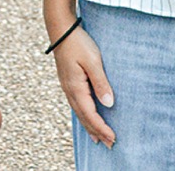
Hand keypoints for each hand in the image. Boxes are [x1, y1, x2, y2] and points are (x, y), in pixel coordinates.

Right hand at [51, 25, 115, 148]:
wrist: (61, 29)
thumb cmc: (78, 43)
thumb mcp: (93, 60)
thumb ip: (101, 82)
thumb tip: (109, 104)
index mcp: (76, 88)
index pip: (90, 114)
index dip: (102, 128)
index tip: (113, 138)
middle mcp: (70, 90)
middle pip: (84, 117)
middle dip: (97, 132)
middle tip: (110, 144)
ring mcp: (68, 86)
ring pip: (79, 112)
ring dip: (90, 126)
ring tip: (98, 138)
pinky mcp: (68, 81)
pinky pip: (77, 104)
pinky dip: (84, 115)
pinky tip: (87, 116)